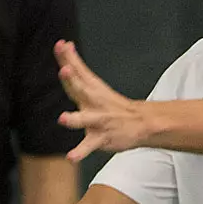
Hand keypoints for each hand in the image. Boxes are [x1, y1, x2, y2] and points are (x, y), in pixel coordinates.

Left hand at [56, 39, 153, 161]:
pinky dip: (80, 152)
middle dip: (73, 80)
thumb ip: (77, 66)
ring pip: (85, 119)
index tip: (61, 45)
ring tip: (63, 118)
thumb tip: (66, 45)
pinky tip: (71, 157)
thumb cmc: (111, 104)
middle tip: (65, 70)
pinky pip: (89, 147)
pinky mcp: (101, 138)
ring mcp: (98, 120)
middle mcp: (94, 102)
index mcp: (91, 89)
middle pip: (81, 89)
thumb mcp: (95, 83)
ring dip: (74, 118)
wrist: (141, 123)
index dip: (69, 58)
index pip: (78, 70)